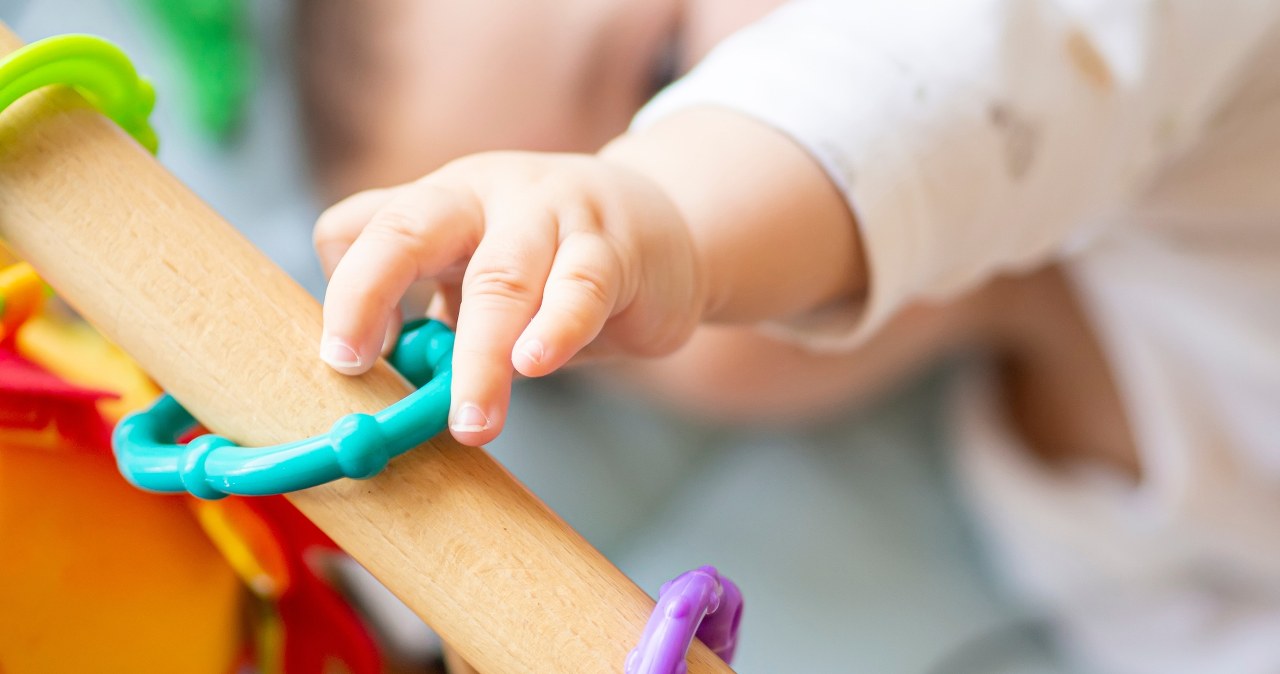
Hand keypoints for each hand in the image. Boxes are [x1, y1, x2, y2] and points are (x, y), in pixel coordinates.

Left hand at [315, 152, 708, 445]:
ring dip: (477, 355)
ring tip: (471, 423)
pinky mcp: (614, 248)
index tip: (349, 361)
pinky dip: (554, 330)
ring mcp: (554, 213)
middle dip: (367, 294)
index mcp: (442, 202)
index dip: (345, 291)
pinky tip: (535, 364)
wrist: (669, 230)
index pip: (364, 226)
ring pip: (500, 277)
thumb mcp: (482, 275)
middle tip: (349, 366)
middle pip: (409, 229)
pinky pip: (580, 289)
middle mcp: (487, 194)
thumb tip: (385, 381)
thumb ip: (436, 318)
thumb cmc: (558, 267)